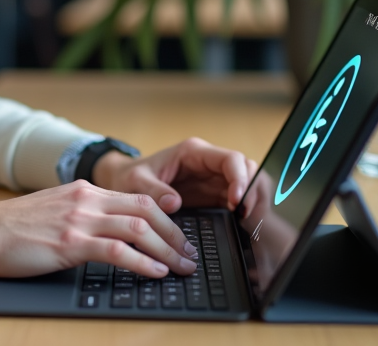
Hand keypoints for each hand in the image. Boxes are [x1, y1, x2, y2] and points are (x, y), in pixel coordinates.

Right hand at [0, 181, 198, 278]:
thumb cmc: (9, 227)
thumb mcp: (52, 210)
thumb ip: (78, 214)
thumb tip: (103, 232)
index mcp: (83, 190)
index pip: (137, 197)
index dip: (166, 216)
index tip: (181, 233)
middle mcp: (86, 199)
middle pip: (146, 209)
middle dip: (175, 234)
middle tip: (190, 254)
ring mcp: (79, 219)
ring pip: (138, 228)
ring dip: (167, 249)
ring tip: (182, 267)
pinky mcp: (70, 242)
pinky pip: (117, 249)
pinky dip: (142, 262)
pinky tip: (155, 272)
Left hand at [91, 137, 259, 214]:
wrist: (125, 182)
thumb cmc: (130, 177)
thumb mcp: (136, 182)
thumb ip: (153, 191)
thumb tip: (174, 203)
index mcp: (194, 153)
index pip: (231, 159)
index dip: (240, 178)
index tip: (236, 201)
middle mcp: (208, 164)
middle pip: (247, 169)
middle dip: (252, 191)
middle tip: (246, 216)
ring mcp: (214, 179)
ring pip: (248, 183)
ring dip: (252, 201)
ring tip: (247, 222)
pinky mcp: (214, 195)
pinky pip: (238, 200)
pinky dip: (245, 211)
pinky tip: (241, 225)